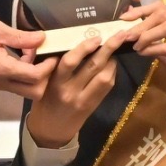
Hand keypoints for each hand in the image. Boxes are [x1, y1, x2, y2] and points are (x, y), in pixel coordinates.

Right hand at [0, 15, 50, 99]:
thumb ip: (20, 37)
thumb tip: (42, 38)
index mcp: (3, 68)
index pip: (36, 76)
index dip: (50, 66)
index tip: (53, 52)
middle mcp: (1, 82)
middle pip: (35, 93)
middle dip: (46, 78)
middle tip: (45, 58)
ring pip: (25, 90)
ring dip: (34, 76)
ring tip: (30, 53)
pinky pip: (14, 84)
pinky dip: (23, 74)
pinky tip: (19, 55)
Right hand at [25, 28, 132, 148]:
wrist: (50, 131)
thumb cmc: (44, 101)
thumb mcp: (45, 82)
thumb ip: (57, 66)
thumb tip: (76, 42)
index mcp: (55, 83)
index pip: (70, 62)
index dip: (84, 48)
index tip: (95, 37)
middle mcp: (70, 91)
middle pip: (93, 66)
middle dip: (109, 48)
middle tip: (120, 35)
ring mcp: (84, 99)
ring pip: (105, 77)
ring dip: (112, 61)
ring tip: (114, 50)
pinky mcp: (93, 105)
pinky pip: (107, 86)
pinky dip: (111, 72)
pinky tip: (111, 64)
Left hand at [122, 1, 165, 124]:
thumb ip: (159, 46)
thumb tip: (139, 39)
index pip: (161, 8)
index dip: (141, 10)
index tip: (125, 18)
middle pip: (162, 14)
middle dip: (141, 22)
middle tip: (127, 36)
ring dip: (146, 35)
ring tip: (136, 46)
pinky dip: (152, 49)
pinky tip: (143, 54)